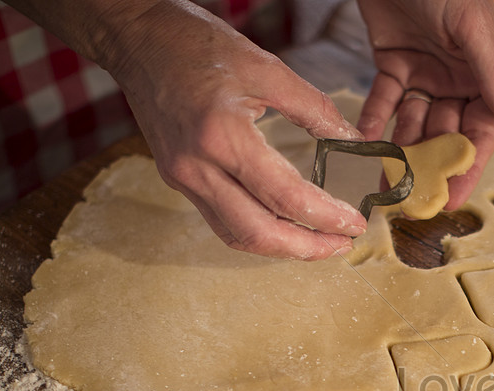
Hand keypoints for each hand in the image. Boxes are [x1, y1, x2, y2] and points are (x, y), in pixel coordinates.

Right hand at [99, 1, 368, 259]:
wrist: (138, 39)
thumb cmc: (197, 45)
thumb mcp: (266, 68)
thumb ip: (314, 108)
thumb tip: (354, 140)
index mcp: (222, 137)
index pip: (284, 197)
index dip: (325, 217)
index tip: (355, 223)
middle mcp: (197, 167)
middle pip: (259, 233)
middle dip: (307, 248)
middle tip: (343, 244)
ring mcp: (182, 177)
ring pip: (237, 235)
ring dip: (281, 248)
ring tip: (319, 243)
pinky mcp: (177, 179)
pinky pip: (221, 220)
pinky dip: (256, 231)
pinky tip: (283, 227)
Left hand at [356, 0, 493, 209]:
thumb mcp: (473, 28)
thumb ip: (493, 75)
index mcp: (486, 74)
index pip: (480, 130)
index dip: (467, 165)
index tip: (452, 199)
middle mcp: (458, 78)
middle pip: (444, 132)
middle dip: (429, 166)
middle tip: (411, 199)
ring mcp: (425, 71)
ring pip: (413, 121)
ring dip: (400, 150)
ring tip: (384, 180)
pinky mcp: (393, 59)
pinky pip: (384, 97)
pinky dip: (375, 118)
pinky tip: (364, 142)